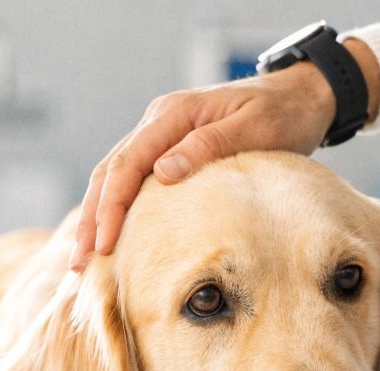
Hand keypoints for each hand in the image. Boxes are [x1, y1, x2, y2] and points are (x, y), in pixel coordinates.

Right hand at [72, 40, 379, 269]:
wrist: (300, 97)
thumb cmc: (283, 114)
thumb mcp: (254, 128)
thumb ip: (208, 147)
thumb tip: (163, 172)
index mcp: (173, 114)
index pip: (127, 163)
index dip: (110, 207)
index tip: (103, 245)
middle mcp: (160, 121)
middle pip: (110, 171)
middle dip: (92, 219)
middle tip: (79, 264)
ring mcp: (163, 133)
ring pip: (115, 175)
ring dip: (97, 216)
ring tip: (85, 257)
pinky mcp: (172, 148)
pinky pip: (134, 178)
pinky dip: (117, 206)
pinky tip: (112, 234)